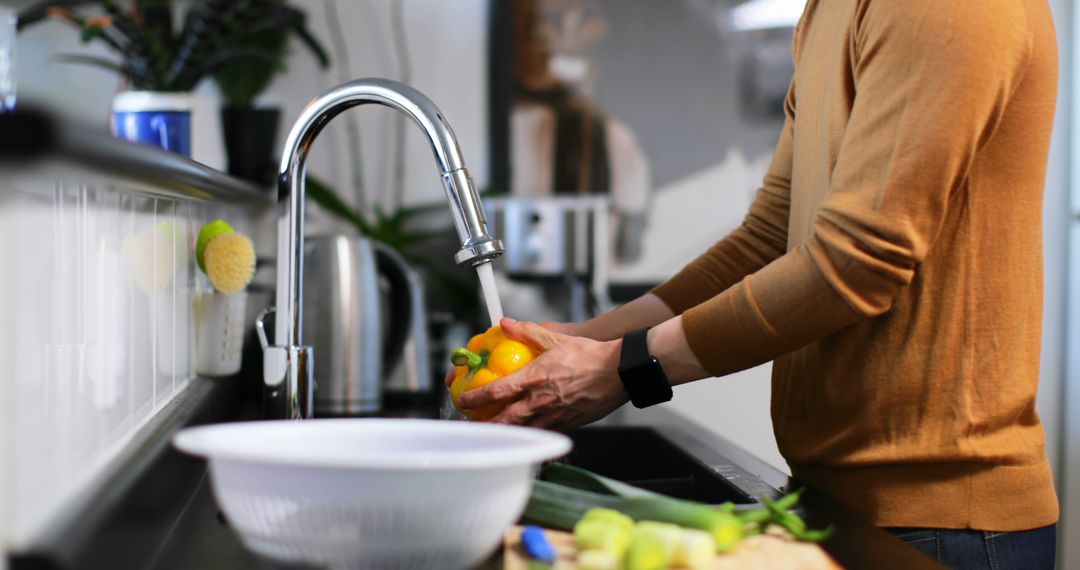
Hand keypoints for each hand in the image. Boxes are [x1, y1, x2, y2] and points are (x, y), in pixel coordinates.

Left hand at [456, 317, 628, 430]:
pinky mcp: (568, 425)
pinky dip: (530, 438)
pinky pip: (544, 435)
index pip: (496, 391)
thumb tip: (505, 323)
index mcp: (534, 379)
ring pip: (522, 432)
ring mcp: (554, 416)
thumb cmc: (590, 355)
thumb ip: (527, 331)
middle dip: (486, 426)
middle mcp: (540, 400)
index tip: (463, 400)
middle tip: (473, 426)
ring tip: (492, 436)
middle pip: (504, 420)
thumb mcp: (556, 338)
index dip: (475, 398)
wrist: (620, 372)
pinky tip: (524, 439)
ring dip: (505, 435)